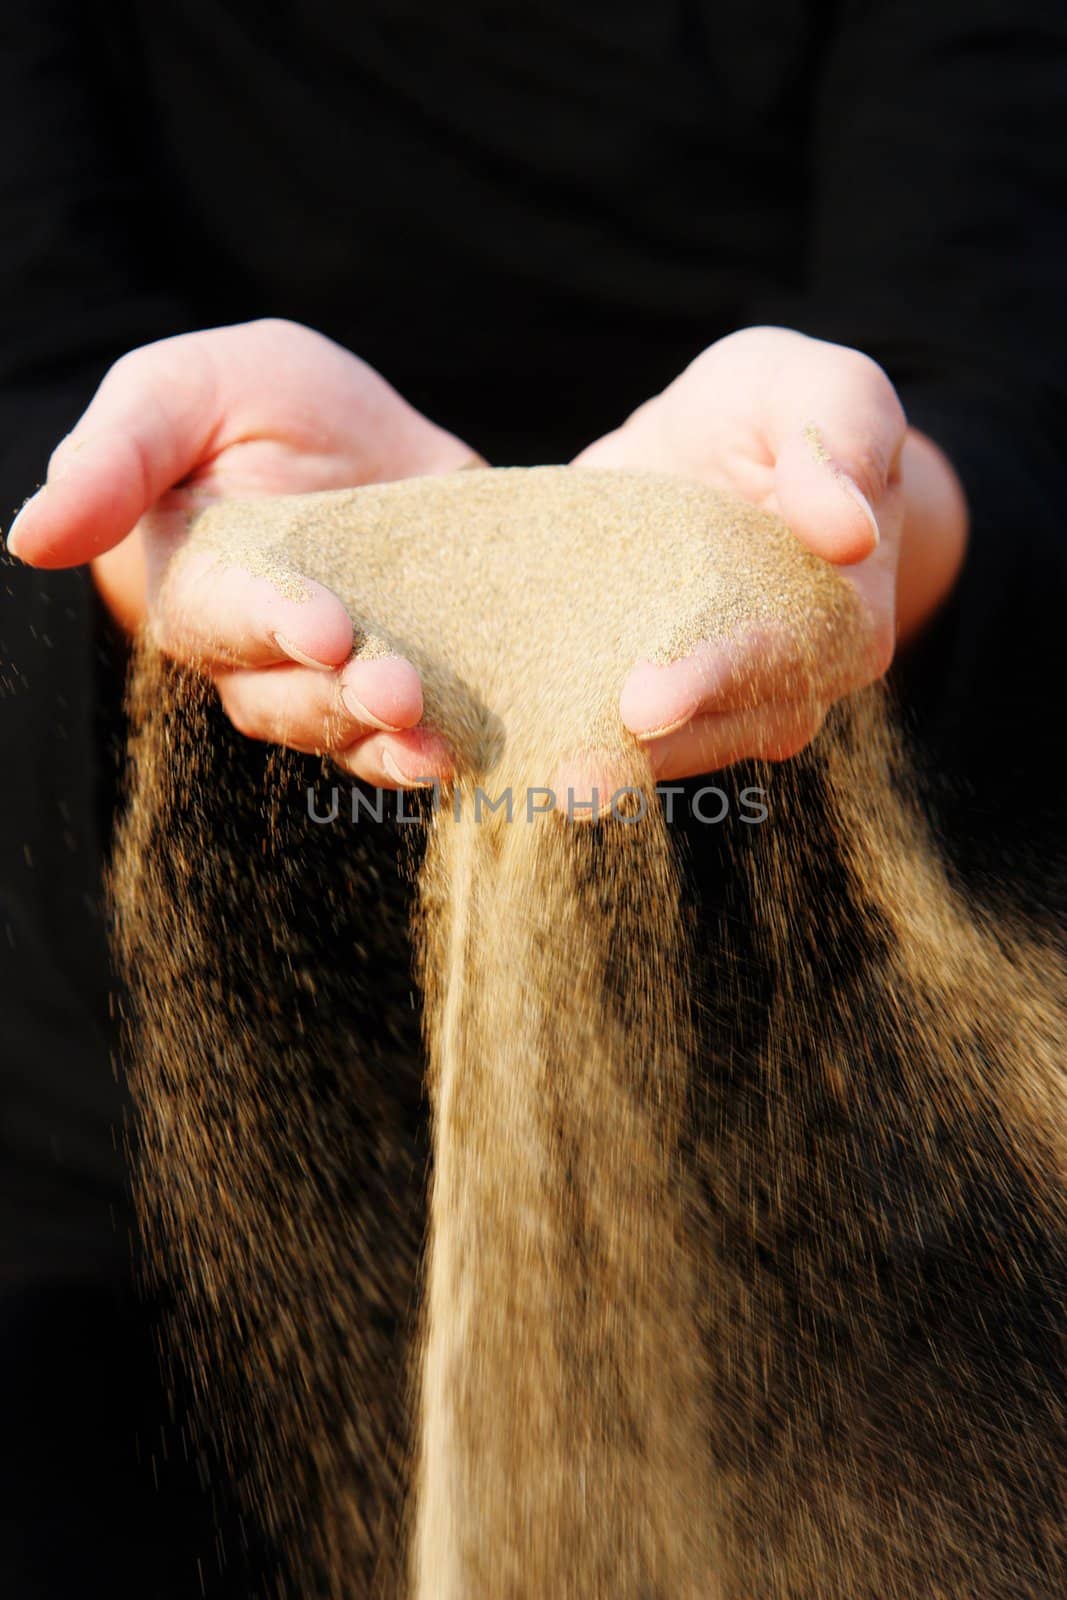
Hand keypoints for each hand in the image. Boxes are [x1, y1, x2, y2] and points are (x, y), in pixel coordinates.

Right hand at [5, 319, 482, 786]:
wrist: (357, 427)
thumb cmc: (244, 405)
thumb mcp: (176, 392)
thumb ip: (111, 460)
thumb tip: (28, 540)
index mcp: (195, 585)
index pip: (218, 621)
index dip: (268, 626)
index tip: (324, 627)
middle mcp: (259, 654)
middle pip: (286, 698)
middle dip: (341, 698)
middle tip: (395, 688)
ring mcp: (337, 678)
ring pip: (347, 733)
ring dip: (390, 742)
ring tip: (433, 736)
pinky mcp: (411, 680)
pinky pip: (413, 737)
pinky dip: (440, 747)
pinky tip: (467, 750)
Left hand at [573, 326, 967, 779]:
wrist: (715, 436)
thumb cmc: (783, 407)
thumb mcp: (824, 387)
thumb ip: (839, 439)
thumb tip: (848, 533)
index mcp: (842, 619)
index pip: (783, 662)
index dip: (716, 682)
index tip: (646, 699)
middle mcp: (782, 681)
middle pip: (717, 730)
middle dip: (644, 756)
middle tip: (577, 780)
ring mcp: (707, 698)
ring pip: (662, 748)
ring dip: (602, 770)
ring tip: (537, 786)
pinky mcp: (638, 691)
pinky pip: (603, 726)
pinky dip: (557, 741)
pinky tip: (504, 762)